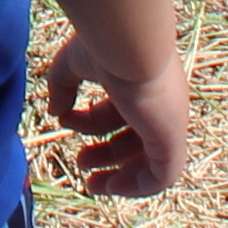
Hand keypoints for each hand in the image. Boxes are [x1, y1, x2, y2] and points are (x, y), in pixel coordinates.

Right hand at [44, 23, 189, 198]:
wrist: (129, 40)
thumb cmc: (105, 45)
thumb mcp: (74, 64)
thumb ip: (63, 85)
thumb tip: (55, 110)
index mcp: (142, 84)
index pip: (119, 111)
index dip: (91, 122)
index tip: (63, 119)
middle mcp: (160, 105)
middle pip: (135, 139)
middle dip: (106, 154)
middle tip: (81, 162)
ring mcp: (169, 122)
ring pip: (150, 162)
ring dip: (121, 176)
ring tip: (93, 185)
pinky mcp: (172, 139)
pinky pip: (162, 176)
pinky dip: (138, 186)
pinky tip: (112, 186)